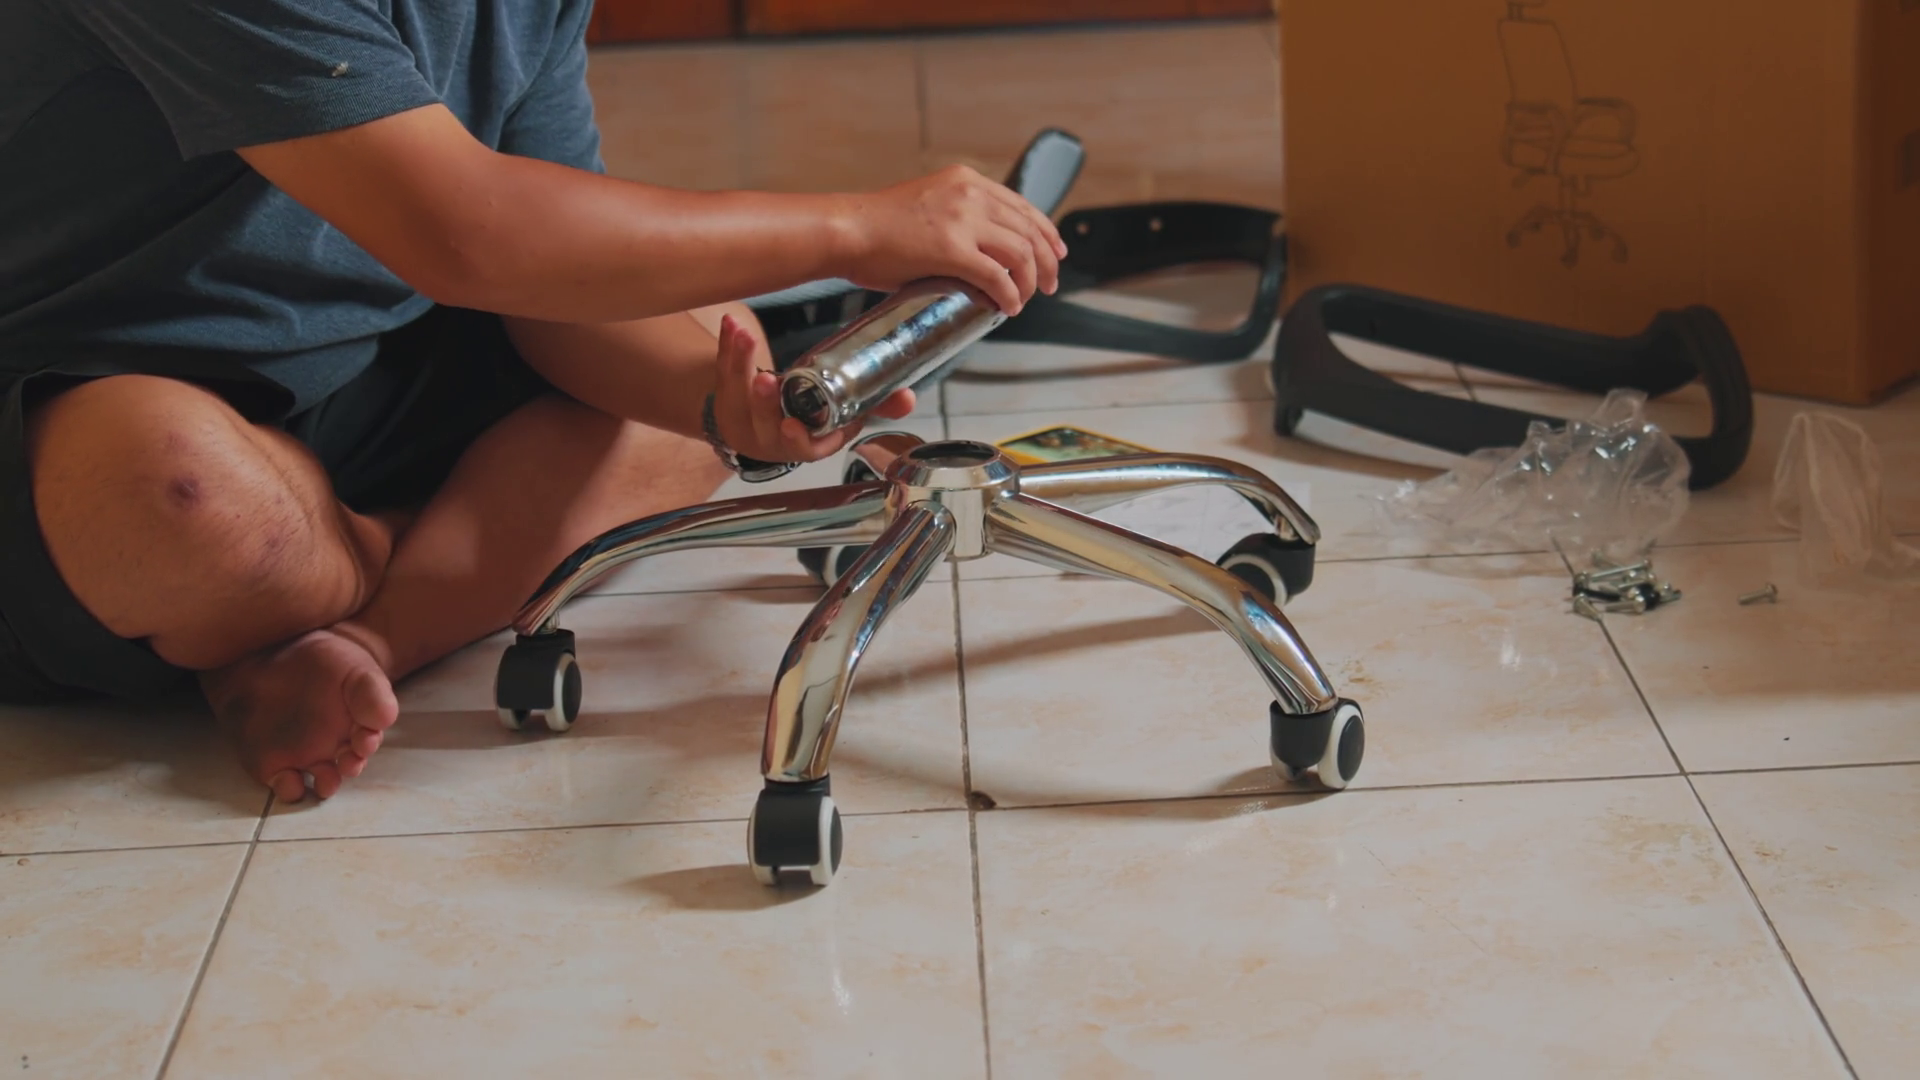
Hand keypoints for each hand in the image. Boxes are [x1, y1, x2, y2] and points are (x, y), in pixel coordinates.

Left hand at [711, 315, 915, 463]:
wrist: (759, 420)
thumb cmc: (810, 418)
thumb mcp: (844, 416)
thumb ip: (876, 406)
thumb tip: (908, 397)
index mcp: (803, 444)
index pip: (802, 448)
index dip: (797, 438)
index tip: (792, 425)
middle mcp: (770, 435)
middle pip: (762, 422)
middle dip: (762, 401)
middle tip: (765, 380)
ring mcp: (743, 416)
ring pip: (736, 391)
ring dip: (741, 360)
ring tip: (746, 334)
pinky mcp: (725, 393)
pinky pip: (723, 367)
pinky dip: (727, 344)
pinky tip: (732, 322)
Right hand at [836, 165, 1067, 315]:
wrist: (847, 229)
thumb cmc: (876, 226)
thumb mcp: (927, 207)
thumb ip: (957, 223)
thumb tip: (978, 257)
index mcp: (965, 181)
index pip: (1020, 206)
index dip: (1045, 232)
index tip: (1055, 252)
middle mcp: (969, 194)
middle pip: (1028, 229)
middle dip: (1046, 261)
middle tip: (1051, 284)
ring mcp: (962, 220)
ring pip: (1020, 253)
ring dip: (1031, 281)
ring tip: (1027, 299)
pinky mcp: (952, 249)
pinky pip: (997, 276)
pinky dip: (1010, 294)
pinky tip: (1008, 306)